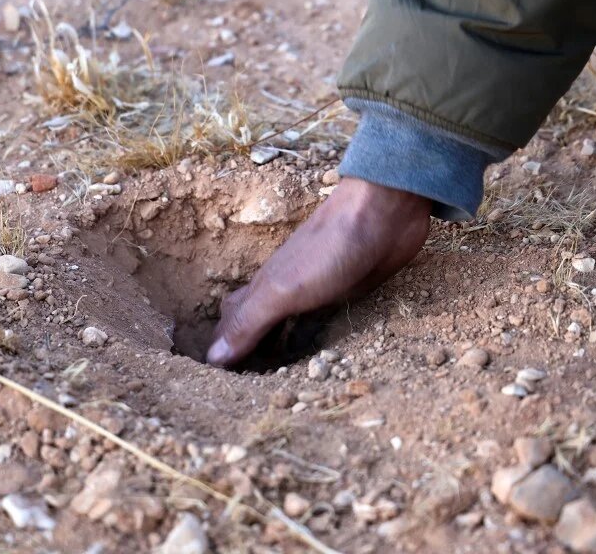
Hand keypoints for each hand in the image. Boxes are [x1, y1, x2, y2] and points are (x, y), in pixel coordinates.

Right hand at [206, 177, 430, 367]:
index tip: (216, 380)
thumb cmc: (330, 248)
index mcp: (263, 288)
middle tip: (245, 383)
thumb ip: (250, 322)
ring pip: (287, 323)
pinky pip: (318, 320)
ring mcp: (314, 290)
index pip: (231, 323)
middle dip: (246, 348)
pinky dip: (308, 338)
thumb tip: (213, 358)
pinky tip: (314, 351)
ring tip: (272, 375)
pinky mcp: (344, 292)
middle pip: (256, 322)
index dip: (221, 349)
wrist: (383, 213)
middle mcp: (284, 289)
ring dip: (277, 346)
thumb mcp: (283, 290)